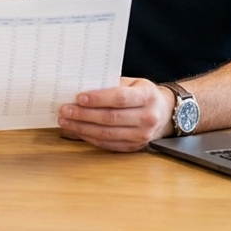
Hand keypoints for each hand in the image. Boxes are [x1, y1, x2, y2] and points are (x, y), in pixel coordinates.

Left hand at [57, 77, 174, 151]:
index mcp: (147, 96)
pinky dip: (90, 138)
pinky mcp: (134, 147)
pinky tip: (78, 131)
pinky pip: (108, 144)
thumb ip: (112, 85)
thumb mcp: (133, 83)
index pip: (119, 98)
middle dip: (84, 115)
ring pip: (107, 134)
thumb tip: (82, 91)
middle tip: (66, 110)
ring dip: (83, 128)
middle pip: (110, 118)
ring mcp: (142, 135)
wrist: (164, 113)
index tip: (79, 97)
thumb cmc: (144, 94)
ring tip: (67, 122)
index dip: (98, 99)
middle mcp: (147, 117)